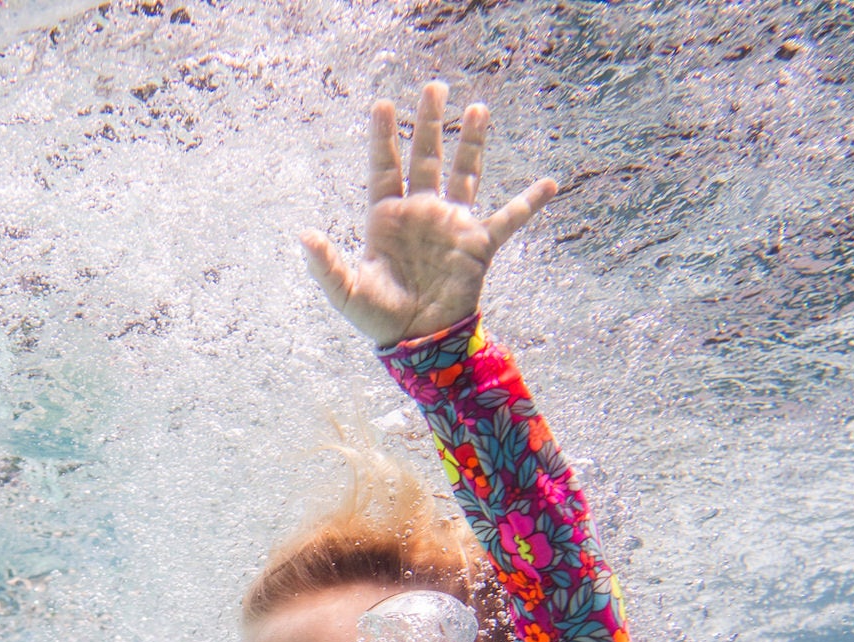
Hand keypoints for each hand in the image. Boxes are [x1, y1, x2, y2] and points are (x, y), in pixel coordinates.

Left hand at [302, 83, 557, 347]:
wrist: (420, 343)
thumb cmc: (380, 318)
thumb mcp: (348, 291)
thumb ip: (327, 264)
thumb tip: (304, 235)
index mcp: (388, 218)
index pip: (385, 168)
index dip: (384, 137)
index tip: (384, 105)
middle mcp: (422, 213)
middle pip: (426, 158)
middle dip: (429, 123)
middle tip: (434, 86)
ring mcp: (452, 225)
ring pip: (464, 174)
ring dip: (471, 142)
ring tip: (477, 108)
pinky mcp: (478, 245)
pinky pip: (508, 219)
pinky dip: (528, 203)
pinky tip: (549, 184)